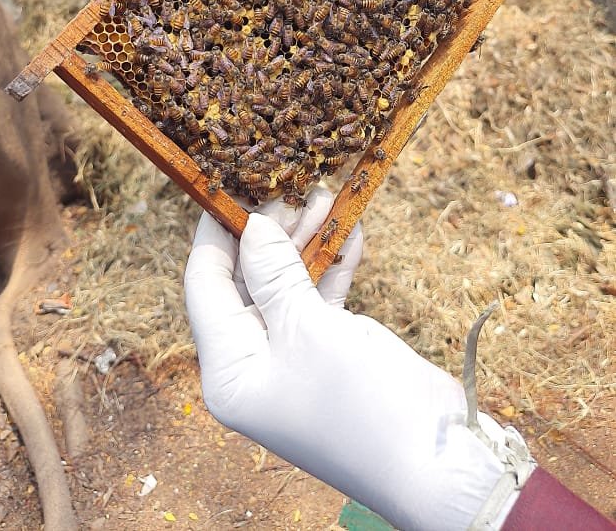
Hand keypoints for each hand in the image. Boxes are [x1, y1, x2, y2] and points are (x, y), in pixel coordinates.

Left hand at [185, 202, 527, 530]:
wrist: (439, 460)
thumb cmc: (361, 403)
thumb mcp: (308, 328)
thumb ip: (274, 272)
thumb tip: (250, 225)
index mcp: (229, 370)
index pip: (205, 285)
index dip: (218, 233)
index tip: (233, 185)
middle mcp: (254, 364)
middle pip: (247, 280)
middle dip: (270, 231)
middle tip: (292, 186)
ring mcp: (294, 358)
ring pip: (287, 283)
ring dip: (307, 240)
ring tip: (326, 194)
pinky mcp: (331, 352)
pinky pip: (321, 298)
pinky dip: (334, 264)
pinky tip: (352, 230)